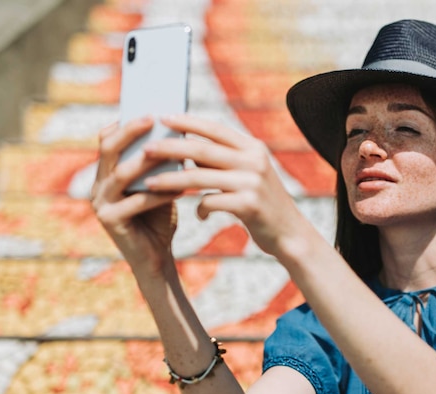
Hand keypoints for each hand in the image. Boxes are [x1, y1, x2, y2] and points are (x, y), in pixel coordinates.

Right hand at [90, 116, 181, 274]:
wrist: (156, 258)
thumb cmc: (159, 218)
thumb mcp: (160, 184)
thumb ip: (161, 162)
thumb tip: (178, 129)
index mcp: (105, 174)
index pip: (107, 138)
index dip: (124, 121)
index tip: (148, 105)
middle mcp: (97, 186)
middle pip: (108, 148)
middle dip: (130, 130)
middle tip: (152, 117)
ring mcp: (100, 204)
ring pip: (121, 173)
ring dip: (147, 160)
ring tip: (171, 149)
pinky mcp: (110, 221)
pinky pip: (136, 201)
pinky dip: (160, 193)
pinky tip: (181, 186)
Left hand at [139, 114, 309, 258]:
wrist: (290, 233)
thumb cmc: (262, 203)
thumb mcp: (249, 174)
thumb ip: (224, 160)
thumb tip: (186, 148)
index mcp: (253, 147)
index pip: (214, 128)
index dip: (187, 122)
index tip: (162, 117)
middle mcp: (253, 161)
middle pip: (202, 150)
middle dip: (170, 148)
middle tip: (145, 148)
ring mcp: (252, 182)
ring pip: (200, 178)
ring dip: (171, 180)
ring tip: (149, 183)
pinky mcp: (248, 205)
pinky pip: (211, 203)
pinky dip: (199, 209)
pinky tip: (199, 216)